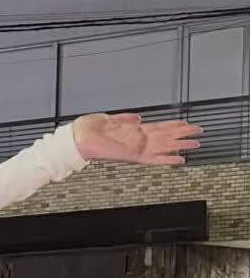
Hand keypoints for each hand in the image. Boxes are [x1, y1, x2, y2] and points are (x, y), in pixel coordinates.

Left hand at [71, 113, 200, 166]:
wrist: (78, 138)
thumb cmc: (88, 130)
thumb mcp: (111, 119)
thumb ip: (127, 119)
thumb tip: (140, 117)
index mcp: (133, 131)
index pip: (159, 128)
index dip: (173, 126)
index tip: (186, 123)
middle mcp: (137, 140)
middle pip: (167, 137)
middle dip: (184, 135)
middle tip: (200, 134)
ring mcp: (136, 148)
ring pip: (165, 146)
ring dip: (181, 145)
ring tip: (196, 144)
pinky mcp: (133, 155)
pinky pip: (154, 158)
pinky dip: (168, 159)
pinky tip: (180, 159)